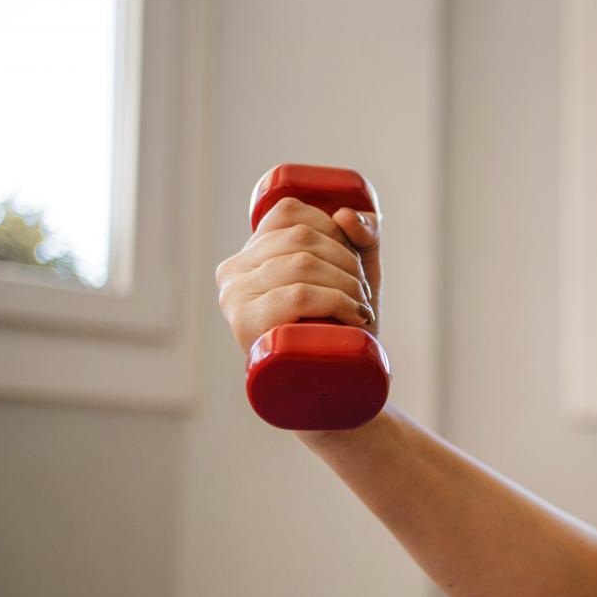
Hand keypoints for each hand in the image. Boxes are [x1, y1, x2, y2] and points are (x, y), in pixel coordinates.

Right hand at [215, 196, 382, 355]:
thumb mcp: (358, 269)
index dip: (332, 228)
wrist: (338, 384)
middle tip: (362, 292)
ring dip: (348, 284)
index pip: (288, 212)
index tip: (352, 261)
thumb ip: (363, 233)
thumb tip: (345, 214)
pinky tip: (355, 315)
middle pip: (301, 238)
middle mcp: (233, 272)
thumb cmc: (345, 324)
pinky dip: (337, 301)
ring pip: (302, 264)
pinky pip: (298, 295)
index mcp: (250, 253)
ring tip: (360, 307)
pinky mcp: (246, 325)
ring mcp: (235, 299)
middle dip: (347, 261)